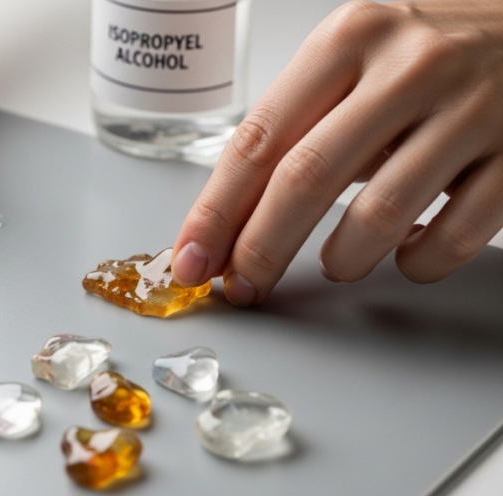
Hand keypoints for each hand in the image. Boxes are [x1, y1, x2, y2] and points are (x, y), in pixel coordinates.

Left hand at [172, 0, 502, 304]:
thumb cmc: (432, 52)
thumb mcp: (358, 63)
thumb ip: (301, 130)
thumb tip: (231, 222)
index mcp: (348, 41)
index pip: (259, 140)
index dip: (216, 211)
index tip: (192, 259)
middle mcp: (408, 67)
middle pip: (305, 179)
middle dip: (261, 248)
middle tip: (244, 285)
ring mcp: (472, 109)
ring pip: (379, 215)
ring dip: (342, 259)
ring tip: (337, 262)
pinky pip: (453, 237)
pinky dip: (418, 262)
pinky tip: (407, 250)